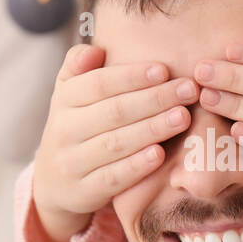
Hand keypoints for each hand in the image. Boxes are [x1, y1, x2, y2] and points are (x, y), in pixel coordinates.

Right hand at [32, 44, 197, 241]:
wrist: (54, 182)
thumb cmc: (76, 126)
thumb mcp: (70, 94)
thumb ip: (79, 67)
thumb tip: (95, 50)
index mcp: (64, 100)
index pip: (98, 84)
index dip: (131, 76)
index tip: (164, 70)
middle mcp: (64, 130)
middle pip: (113, 111)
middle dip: (154, 99)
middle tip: (188, 90)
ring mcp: (72, 162)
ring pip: (115, 143)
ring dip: (152, 129)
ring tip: (182, 117)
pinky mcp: (84, 191)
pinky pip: (112, 177)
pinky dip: (136, 166)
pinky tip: (160, 154)